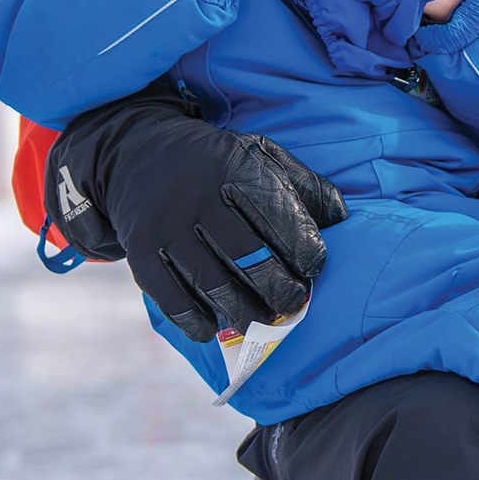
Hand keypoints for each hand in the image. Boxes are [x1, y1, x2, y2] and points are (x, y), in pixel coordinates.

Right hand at [45, 82, 346, 342]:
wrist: (136, 153)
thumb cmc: (214, 163)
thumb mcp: (260, 155)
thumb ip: (304, 185)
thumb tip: (342, 220)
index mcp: (234, 169)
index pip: (280, 219)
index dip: (305, 252)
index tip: (313, 269)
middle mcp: (198, 198)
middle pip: (249, 258)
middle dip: (280, 289)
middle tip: (293, 303)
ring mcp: (167, 228)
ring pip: (213, 284)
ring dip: (244, 312)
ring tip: (261, 319)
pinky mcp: (141, 253)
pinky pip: (172, 299)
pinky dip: (197, 322)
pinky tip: (214, 326)